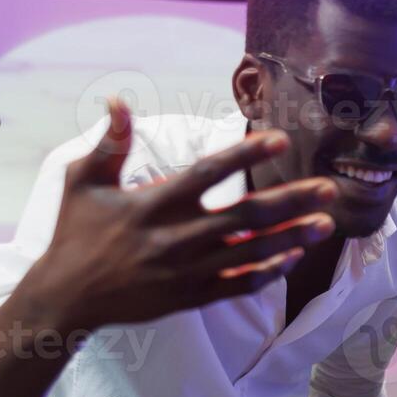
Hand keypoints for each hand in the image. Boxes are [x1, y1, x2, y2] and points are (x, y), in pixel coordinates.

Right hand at [30, 97, 336, 332]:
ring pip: (253, 252)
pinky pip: (240, 284)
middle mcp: (177, 236)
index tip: (280, 139)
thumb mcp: (82, 183)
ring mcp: (188, 270)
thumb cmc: (76, 234)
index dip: (246, 155)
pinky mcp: (192, 296)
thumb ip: (109, 143)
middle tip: (330, 189)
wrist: (66, 297)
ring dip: (293, 237)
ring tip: (327, 223)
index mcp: (154, 203)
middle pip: (247, 215)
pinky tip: (295, 256)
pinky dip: (269, 271)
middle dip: (292, 200)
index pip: (209, 173)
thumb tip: (118, 99)